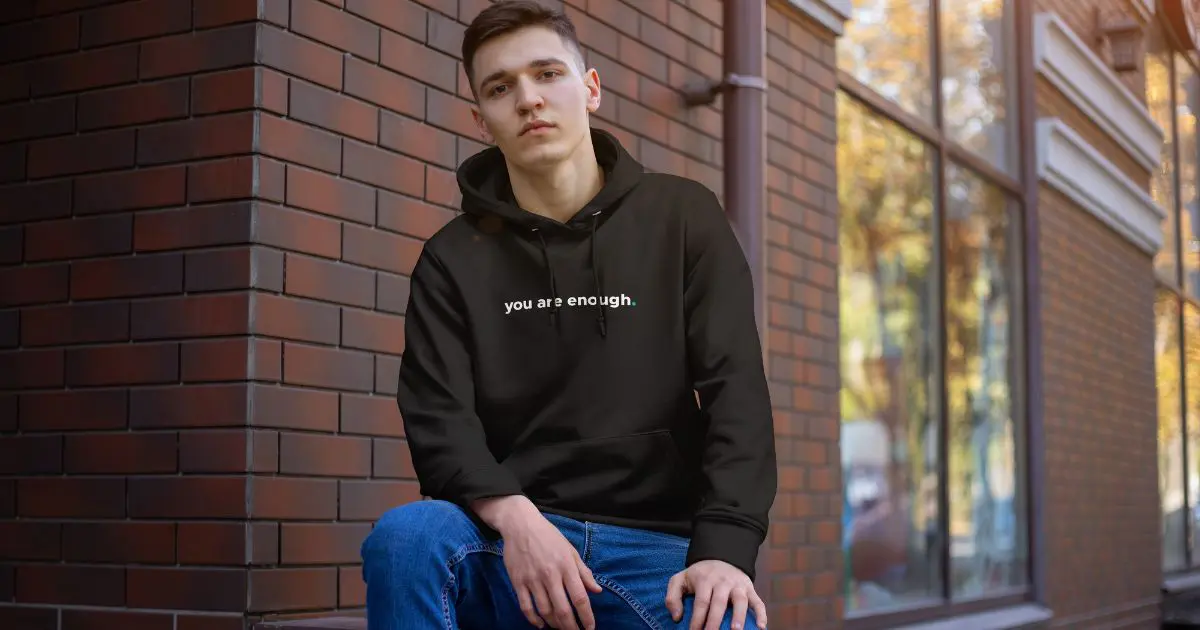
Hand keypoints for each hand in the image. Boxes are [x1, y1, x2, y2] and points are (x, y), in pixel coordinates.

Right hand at [472, 496, 602, 628]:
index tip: (590, 628)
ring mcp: (533, 579)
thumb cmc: (549, 536)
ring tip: (560, 628)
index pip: (580, 598)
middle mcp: (550, 575)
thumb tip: (597, 590)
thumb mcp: (571, 550)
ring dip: (554, 624)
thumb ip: (584, 572)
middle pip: (563, 609)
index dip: (587, 617)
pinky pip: (526, 606)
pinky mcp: (518, 581)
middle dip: (571, 627)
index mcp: (566, 566)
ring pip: (545, 611)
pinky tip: (541, 625)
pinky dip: (533, 620)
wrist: (521, 525)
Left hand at [665, 560, 766, 629]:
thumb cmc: (698, 575)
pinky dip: (761, 613)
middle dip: (715, 621)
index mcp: (704, 580)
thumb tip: (676, 617)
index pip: (701, 602)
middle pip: (719, 603)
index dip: (697, 619)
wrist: (721, 557)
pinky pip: (758, 601)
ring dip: (739, 615)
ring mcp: (738, 585)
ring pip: (740, 600)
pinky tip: (762, 627)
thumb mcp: (680, 579)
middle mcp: (722, 581)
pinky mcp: (750, 588)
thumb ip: (672, 596)